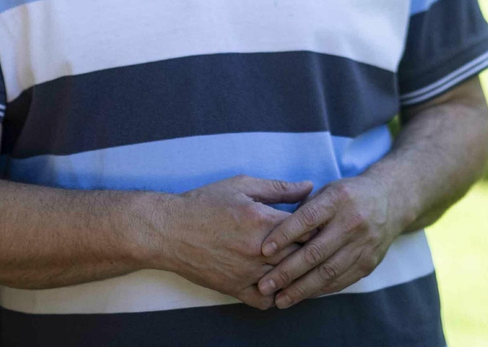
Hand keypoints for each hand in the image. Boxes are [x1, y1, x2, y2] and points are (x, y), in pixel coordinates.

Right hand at [150, 175, 311, 309]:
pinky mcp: (235, 288)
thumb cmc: (204, 204)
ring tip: (300, 264)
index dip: (317, 227)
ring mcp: (247, 272)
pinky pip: (265, 301)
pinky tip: (277, 282)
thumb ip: (278, 188)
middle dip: (311, 251)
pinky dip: (276, 295)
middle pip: (302, 256)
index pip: (308, 229)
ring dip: (296, 273)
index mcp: (262, 220)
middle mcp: (258, 250)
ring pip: (287, 279)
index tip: (317, 225)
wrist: (169, 230)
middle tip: (315, 245)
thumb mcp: (241, 186)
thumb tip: (307, 187)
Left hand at [255, 175, 404, 308]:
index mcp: (338, 199)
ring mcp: (363, 245)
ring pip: (328, 272)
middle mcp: (352, 222)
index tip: (263, 250)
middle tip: (265, 285)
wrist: (390, 201)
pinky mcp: (369, 263)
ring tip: (280, 300)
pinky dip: (319, 290)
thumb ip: (304, 209)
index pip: (307, 219)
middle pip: (315, 252)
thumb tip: (276, 230)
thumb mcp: (327, 191)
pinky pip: (341, 281)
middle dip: (287, 272)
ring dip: (301, 289)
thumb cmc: (347, 196)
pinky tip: (302, 296)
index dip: (284, 235)